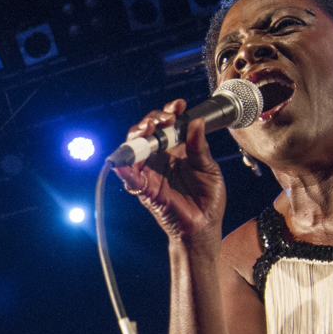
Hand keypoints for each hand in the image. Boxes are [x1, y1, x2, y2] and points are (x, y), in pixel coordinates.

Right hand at [114, 100, 227, 244]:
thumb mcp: (209, 168)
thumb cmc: (208, 200)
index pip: (167, 125)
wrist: (203, 227)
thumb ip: (200, 147)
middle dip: (153, 119)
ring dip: (137, 134)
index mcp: (177, 151)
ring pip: (134, 147)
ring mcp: (150, 172)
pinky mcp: (143, 188)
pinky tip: (126, 158)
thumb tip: (195, 122)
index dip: (169, 112)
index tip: (178, 106)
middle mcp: (161, 158)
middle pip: (147, 131)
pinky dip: (123, 166)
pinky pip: (128, 175)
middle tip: (166, 119)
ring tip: (148, 128)